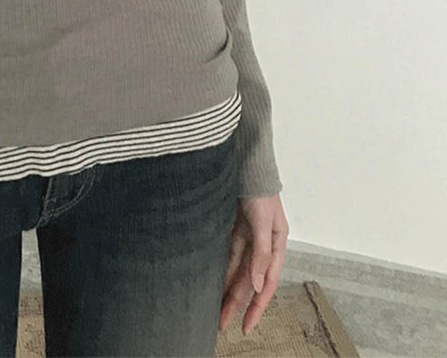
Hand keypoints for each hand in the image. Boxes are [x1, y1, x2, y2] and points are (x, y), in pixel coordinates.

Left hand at [219, 193, 288, 336]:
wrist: (245, 161)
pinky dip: (219, 268)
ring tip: (214, 307)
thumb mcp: (264, 222)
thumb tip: (257, 285)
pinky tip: (210, 280)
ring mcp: (247, 236)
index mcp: (276, 245)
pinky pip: (226, 253)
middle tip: (222, 323)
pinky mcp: (233, 227)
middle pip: (248, 280)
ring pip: (235, 269)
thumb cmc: (259, 188)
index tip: (246, 325)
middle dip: (236, 302)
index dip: (256, 306)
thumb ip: (262, 254)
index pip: (266, 284)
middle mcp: (262, 244)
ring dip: (226, 288)